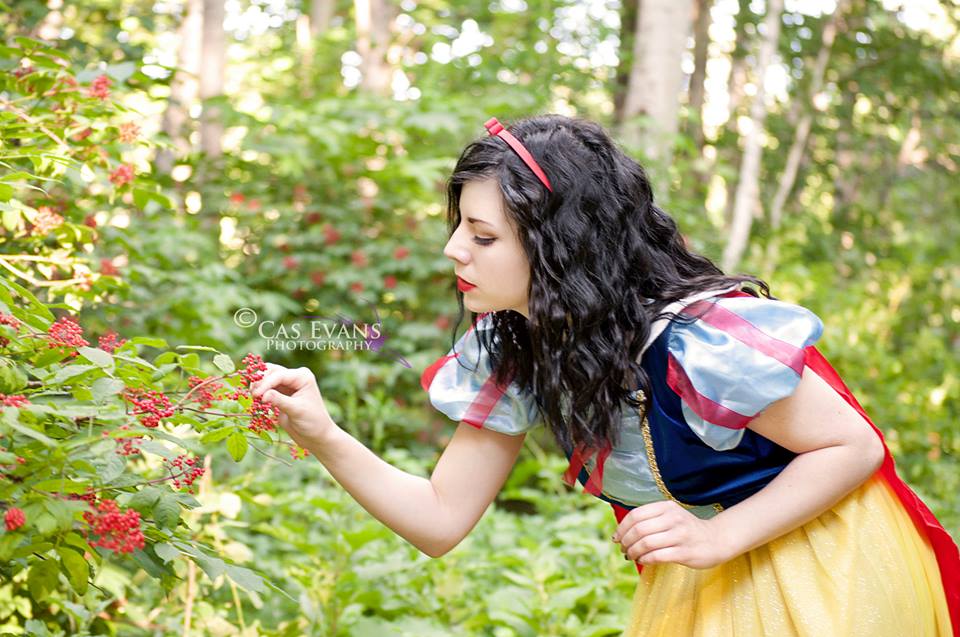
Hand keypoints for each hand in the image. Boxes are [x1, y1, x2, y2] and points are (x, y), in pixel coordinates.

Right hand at [251, 363, 335, 449]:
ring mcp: (287, 384)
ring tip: (253, 398)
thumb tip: (262, 395)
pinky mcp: (280, 394)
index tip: (256, 395)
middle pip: (270, 371)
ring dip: (258, 386)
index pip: (279, 375)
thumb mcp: (296, 411)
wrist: (316, 435)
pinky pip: (266, 389)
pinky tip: (255, 401)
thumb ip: (279, 401)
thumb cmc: (312, 421)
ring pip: (266, 378)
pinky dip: (259, 393)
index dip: (266, 383)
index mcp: (302, 376)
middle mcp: (294, 377)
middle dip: (260, 381)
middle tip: (253, 396)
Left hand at [612, 500, 731, 569]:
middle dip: (626, 541)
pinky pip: (657, 556)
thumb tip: (622, 532)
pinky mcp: (685, 552)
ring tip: (631, 556)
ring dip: (633, 552)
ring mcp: (680, 535)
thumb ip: (650, 519)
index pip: (636, 515)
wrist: (716, 540)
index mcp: (666, 507)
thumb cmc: (687, 529)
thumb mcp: (670, 516)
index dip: (622, 527)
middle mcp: (673, 518)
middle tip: (623, 549)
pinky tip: (643, 560)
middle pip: (639, 529)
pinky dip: (645, 559)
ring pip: (646, 543)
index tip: (616, 537)